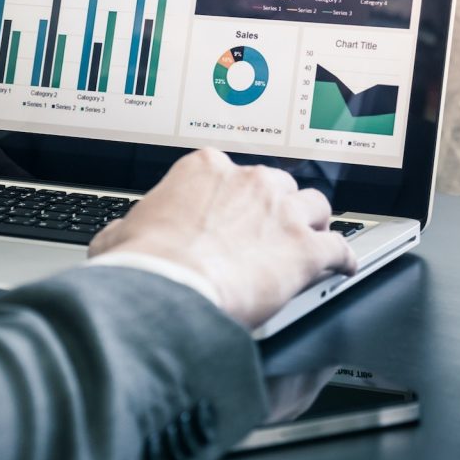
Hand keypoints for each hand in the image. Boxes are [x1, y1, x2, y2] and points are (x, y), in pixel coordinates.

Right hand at [89, 148, 356, 328]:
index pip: (232, 174)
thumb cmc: (144, 265)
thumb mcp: (118, 236)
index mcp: (205, 169)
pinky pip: (338, 249)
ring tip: (312, 241)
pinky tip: (341, 269)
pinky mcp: (305, 249)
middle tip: (271, 231)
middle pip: (278, 186)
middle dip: (277, 208)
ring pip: (315, 208)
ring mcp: (282, 212)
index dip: (236, 197)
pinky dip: (341, 260)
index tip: (234, 213)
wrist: (169, 290)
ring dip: (313, 225)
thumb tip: (120, 237)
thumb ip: (129, 227)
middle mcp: (249, 181)